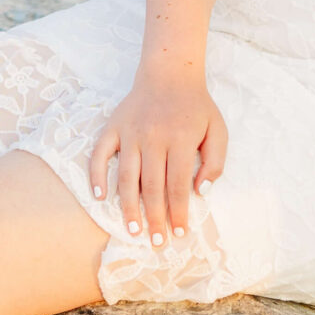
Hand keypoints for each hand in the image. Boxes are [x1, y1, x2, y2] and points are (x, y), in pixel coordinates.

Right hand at [88, 72, 227, 246]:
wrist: (170, 72)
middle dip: (154, 217)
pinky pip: (100, 154)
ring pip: (126, 176)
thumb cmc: (196, 107)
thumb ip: (214, 163)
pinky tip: (99, 196)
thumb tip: (200, 192)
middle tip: (156, 242)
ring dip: (128, 206)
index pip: (178, 185)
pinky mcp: (113, 127)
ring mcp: (130, 132)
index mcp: (180, 139)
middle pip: (151, 186)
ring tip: (131, 230)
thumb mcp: (217, 130)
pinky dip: (97, 175)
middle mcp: (152, 137)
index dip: (178, 212)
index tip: (179, 233)